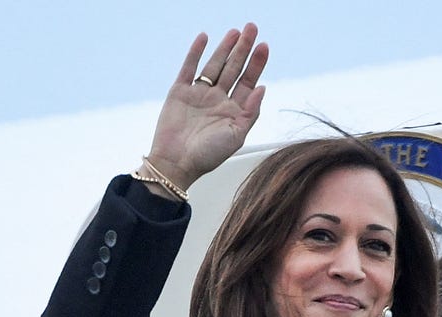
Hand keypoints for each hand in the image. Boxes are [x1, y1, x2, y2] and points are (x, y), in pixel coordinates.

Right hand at [144, 23, 268, 190]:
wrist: (177, 163)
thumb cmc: (208, 156)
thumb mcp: (236, 136)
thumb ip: (250, 112)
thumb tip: (263, 88)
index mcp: (234, 111)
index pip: (248, 81)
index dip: (257, 63)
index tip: (264, 45)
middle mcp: (218, 100)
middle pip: (234, 68)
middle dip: (243, 49)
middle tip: (252, 28)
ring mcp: (199, 94)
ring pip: (214, 65)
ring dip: (224, 48)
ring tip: (235, 32)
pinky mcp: (180, 92)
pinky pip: (189, 68)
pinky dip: (196, 52)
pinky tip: (204, 38)